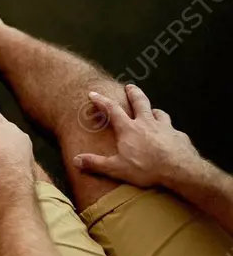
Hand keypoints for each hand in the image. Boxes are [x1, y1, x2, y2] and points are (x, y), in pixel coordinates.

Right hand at [73, 84, 200, 187]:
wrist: (180, 169)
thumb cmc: (146, 167)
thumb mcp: (117, 168)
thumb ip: (96, 163)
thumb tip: (76, 161)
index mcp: (129, 129)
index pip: (112, 110)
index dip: (102, 101)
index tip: (94, 94)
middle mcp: (147, 123)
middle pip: (140, 102)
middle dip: (133, 93)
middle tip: (130, 86)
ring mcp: (166, 128)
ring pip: (159, 113)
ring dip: (154, 111)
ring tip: (152, 111)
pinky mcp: (180, 136)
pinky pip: (174, 130)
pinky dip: (170, 131)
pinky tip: (170, 137)